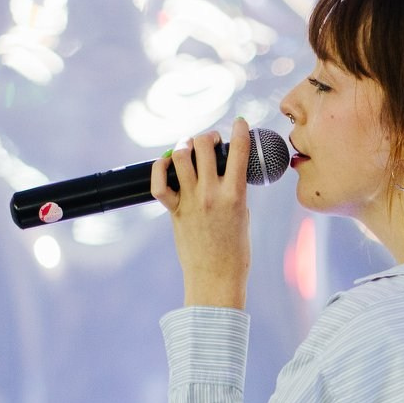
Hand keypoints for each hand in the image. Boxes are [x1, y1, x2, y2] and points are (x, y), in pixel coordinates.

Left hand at [153, 119, 251, 308]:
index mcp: (235, 195)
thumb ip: (235, 192)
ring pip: (180, 157)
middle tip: (211, 141)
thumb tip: (225, 174)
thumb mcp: (244, 216)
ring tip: (188, 147)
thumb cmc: (236, 252)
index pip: (239, 151)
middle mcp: (211, 194)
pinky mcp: (175, 212)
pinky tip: (165, 164)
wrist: (216, 279)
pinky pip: (159, 184)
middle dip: (208, 137)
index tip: (239, 123)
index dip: (240, 130)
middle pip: (203, 147)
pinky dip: (159, 169)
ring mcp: (190, 202)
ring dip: (184, 146)